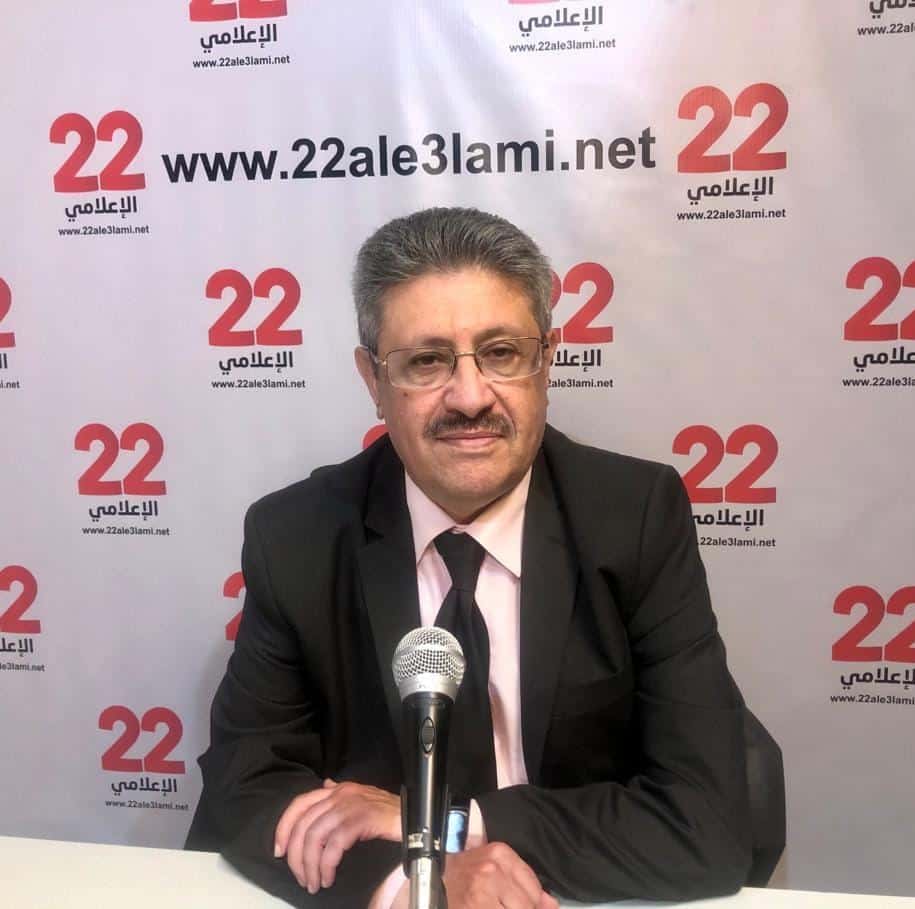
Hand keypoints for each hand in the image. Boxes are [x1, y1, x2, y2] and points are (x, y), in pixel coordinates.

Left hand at [274, 779, 400, 893]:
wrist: (414, 817)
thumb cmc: (387, 813)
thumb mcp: (360, 799)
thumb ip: (339, 796)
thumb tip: (323, 786)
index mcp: (336, 790)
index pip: (300, 804)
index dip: (284, 827)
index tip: (279, 851)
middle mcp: (340, 794)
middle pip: (304, 824)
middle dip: (297, 856)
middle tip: (302, 878)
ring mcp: (351, 805)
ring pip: (316, 836)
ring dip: (310, 865)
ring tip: (314, 883)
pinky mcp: (362, 819)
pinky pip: (334, 845)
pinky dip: (327, 865)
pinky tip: (329, 877)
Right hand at [436, 843, 558, 908]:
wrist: (434, 879)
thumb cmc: (466, 875)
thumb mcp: (496, 868)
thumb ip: (526, 883)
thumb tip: (550, 904)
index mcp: (499, 853)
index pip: (534, 887)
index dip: (533, 903)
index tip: (522, 904)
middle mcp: (491, 869)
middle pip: (527, 905)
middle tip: (503, 904)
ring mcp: (481, 892)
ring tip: (496, 904)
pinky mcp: (475, 907)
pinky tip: (489, 907)